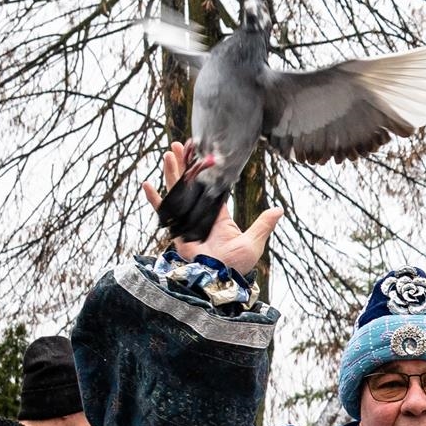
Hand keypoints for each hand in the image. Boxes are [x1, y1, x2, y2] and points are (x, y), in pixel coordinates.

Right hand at [142, 142, 282, 276]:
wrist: (218, 280)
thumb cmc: (236, 266)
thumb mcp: (252, 243)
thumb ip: (263, 225)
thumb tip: (279, 210)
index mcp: (219, 216)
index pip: (211, 188)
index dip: (206, 172)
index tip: (202, 154)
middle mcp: (201, 215)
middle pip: (191, 184)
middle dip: (185, 165)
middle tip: (180, 144)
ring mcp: (187, 220)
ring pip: (178, 191)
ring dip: (172, 173)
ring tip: (169, 153)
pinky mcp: (176, 229)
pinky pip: (164, 212)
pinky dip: (155, 200)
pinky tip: (147, 184)